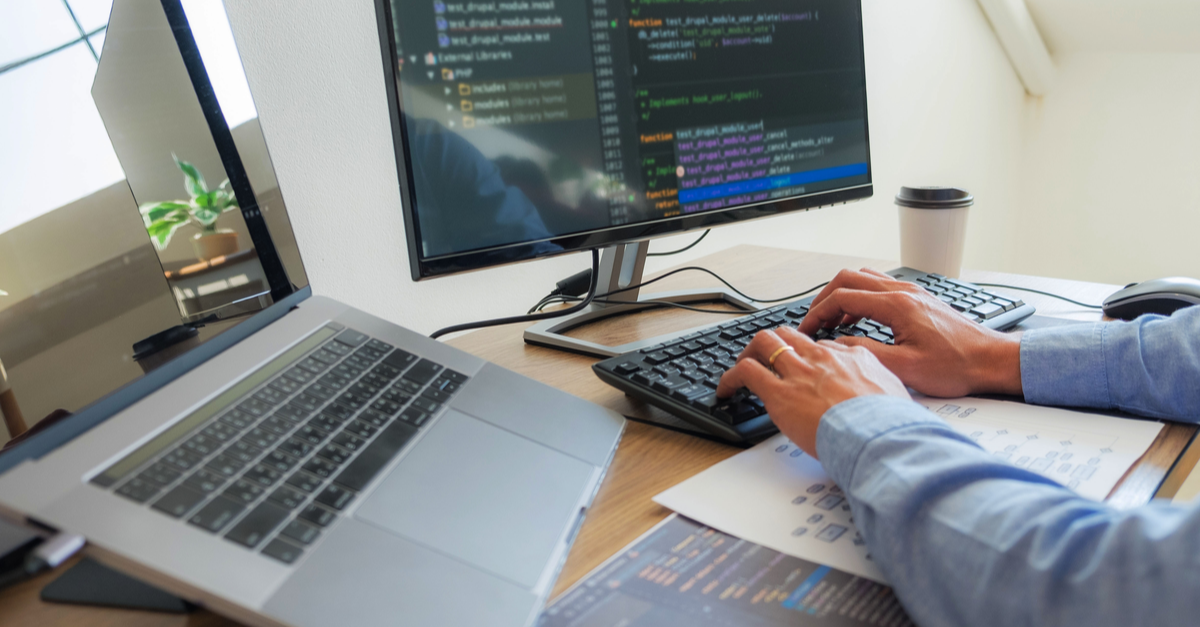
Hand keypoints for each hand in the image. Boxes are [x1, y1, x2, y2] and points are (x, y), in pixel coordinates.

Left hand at [717, 327, 907, 457]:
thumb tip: (875, 389)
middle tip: (764, 358)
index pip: (820, 345)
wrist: (879, 435)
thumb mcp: (895, 393)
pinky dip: (730, 378)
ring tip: (741, 368)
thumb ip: (880, 384)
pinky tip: (726, 389)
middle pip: (789, 335)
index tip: (800, 364)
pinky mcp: (780, 392)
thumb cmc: (889, 423)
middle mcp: (822, 358)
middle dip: (773, 343)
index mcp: (851, 357)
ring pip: (764, 343)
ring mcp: (799, 372)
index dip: (805, 353)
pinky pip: (746, 373)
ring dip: (749, 354)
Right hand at [797, 268, 1022, 397]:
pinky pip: (880, 287)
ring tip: (831, 320)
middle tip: (813, 321)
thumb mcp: (905, 368)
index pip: (842, 296)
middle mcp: (903, 292)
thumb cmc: (957, 366)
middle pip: (849, 278)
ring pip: (864, 279)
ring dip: (842, 295)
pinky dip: (860, 298)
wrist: (992, 360)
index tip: (807, 330)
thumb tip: (837, 345)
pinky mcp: (919, 299)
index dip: (817, 313)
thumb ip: (866, 353)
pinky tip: (858, 319)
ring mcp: (912, 292)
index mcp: (897, 305)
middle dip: (824, 299)